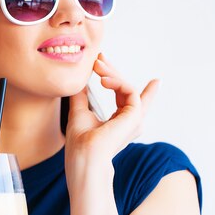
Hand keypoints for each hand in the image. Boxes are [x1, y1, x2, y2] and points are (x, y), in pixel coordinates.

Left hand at [65, 53, 159, 183]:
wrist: (85, 157)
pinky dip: (116, 80)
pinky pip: (129, 89)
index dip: (119, 79)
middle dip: (113, 71)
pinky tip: (102, 79)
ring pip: (128, 87)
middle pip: (127, 90)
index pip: (126, 98)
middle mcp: (129, 122)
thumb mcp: (79, 113)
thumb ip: (82, 98)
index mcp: (118, 123)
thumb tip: (79, 82)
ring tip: (97, 65)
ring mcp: (134, 120)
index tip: (105, 62)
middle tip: (99, 57)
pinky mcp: (135, 116)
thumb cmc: (80, 143)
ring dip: (112, 73)